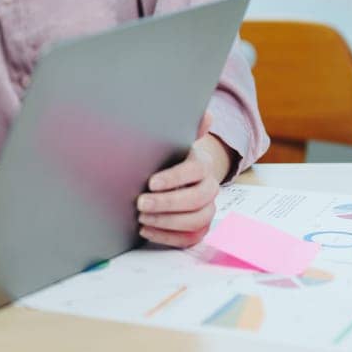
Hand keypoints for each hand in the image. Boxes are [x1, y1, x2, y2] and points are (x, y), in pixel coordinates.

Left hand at [137, 112, 232, 247]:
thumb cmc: (173, 158)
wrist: (184, 176)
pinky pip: (190, 238)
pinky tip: (147, 231)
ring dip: (166, 222)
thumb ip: (188, 128)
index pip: (194, 172)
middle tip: (140, 204)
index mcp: (202, 165)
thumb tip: (206, 113)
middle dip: (166, 204)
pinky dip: (168, 237)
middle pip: (196, 200)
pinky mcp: (201, 227)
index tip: (151, 183)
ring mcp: (208, 210)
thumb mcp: (176, 142)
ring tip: (142, 218)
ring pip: (195, 222)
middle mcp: (210, 189)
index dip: (173, 178)